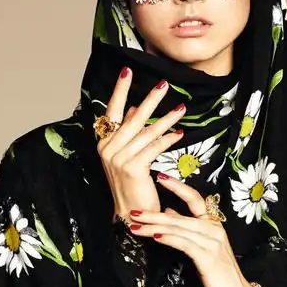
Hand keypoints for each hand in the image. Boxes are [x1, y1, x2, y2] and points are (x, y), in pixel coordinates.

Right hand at [96, 68, 186, 219]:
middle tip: (164, 85)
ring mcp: (118, 158)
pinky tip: (179, 134)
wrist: (132, 215)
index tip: (127, 72)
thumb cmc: (132, 186)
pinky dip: (167, 140)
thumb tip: (137, 110)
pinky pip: (154, 148)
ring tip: (181, 109)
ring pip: (147, 132)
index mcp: (105, 143)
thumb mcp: (128, 156)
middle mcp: (108, 149)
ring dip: (167, 120)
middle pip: (133, 118)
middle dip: (151, 100)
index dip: (120, 91)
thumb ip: (130, 133)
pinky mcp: (133, 167)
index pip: (112, 111)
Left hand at [128, 175, 262, 286]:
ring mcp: (212, 242)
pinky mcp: (207, 257)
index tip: (160, 176)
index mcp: (213, 224)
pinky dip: (169, 238)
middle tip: (134, 210)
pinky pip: (184, 243)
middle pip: (179, 215)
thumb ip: (188, 229)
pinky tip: (155, 236)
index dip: (178, 186)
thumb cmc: (219, 274)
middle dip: (154, 213)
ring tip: (136, 225)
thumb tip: (169, 212)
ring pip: (178, 228)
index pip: (194, 199)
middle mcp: (214, 229)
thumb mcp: (203, 248)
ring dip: (154, 226)